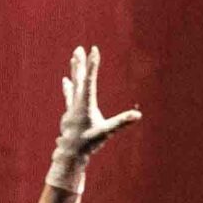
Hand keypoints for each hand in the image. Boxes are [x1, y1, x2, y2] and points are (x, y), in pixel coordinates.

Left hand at [51, 45, 141, 191]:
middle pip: (79, 79)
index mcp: (85, 105)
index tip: (93, 50)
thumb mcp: (105, 132)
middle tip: (79, 49)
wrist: (69, 154)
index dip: (92, 65)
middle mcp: (77, 103)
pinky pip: (69, 95)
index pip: (90, 80)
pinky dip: (69, 86)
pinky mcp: (70, 113)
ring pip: (74, 85)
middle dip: (80, 63)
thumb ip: (121, 122)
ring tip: (73, 57)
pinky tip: (66, 80)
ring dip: (74, 70)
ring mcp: (72, 107)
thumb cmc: (88, 143)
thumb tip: (137, 115)